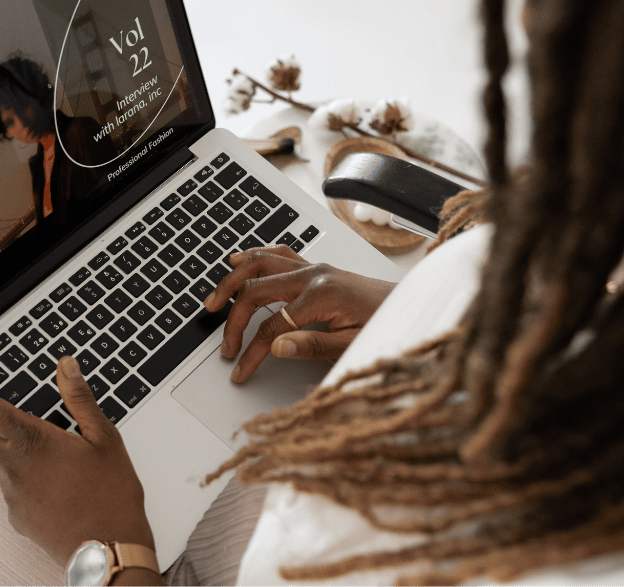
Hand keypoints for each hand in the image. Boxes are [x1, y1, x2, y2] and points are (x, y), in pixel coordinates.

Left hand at [0, 356, 154, 568]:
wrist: (107, 547)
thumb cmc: (111, 492)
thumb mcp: (104, 437)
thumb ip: (79, 399)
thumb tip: (66, 366)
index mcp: (33, 439)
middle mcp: (13, 465)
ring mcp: (11, 494)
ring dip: (1, 448)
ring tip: (41, 451)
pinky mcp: (16, 516)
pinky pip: (9, 488)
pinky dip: (20, 478)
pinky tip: (52, 483)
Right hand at [203, 245, 395, 381]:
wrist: (410, 305)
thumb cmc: (386, 324)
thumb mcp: (353, 343)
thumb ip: (312, 345)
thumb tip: (275, 347)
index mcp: (321, 295)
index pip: (272, 326)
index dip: (251, 352)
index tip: (241, 370)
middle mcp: (313, 275)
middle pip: (256, 290)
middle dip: (234, 319)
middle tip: (224, 344)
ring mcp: (313, 267)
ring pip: (260, 263)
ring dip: (233, 279)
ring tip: (213, 299)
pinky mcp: (316, 267)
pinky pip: (277, 254)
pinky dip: (253, 257)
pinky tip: (238, 260)